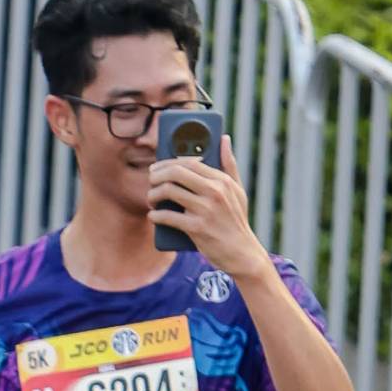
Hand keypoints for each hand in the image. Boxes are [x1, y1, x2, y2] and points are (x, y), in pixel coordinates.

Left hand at [149, 134, 263, 281]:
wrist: (241, 252)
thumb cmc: (236, 220)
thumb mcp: (237, 189)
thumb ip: (229, 164)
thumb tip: (223, 138)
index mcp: (221, 180)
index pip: (189, 162)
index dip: (168, 163)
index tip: (156, 168)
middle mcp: (214, 191)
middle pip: (176, 173)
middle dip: (157, 175)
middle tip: (150, 182)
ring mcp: (205, 210)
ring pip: (169, 192)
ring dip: (153, 195)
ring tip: (151, 200)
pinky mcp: (197, 229)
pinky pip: (168, 217)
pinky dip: (156, 216)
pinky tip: (153, 216)